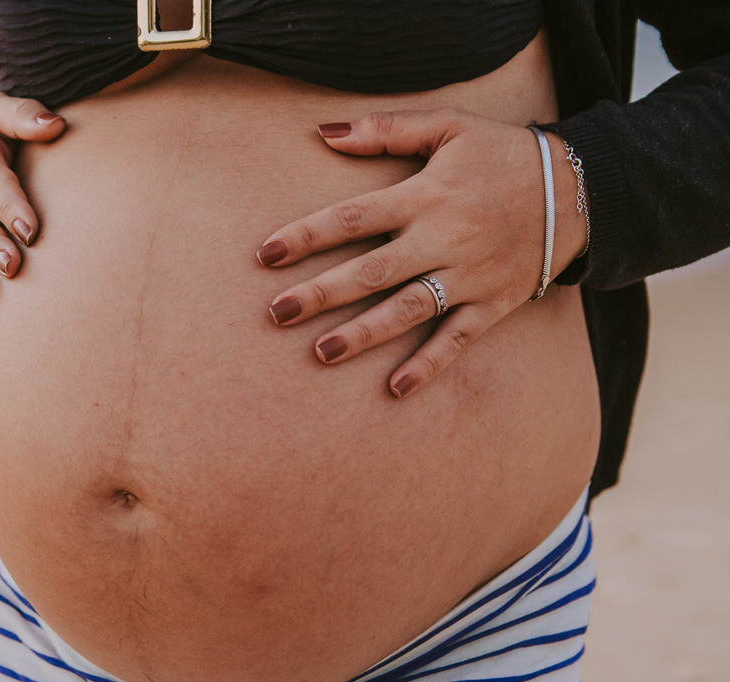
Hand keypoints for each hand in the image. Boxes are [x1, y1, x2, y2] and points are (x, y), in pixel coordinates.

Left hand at [258, 109, 587, 397]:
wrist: (581, 188)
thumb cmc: (502, 154)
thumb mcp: (448, 126)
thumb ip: (386, 129)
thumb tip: (325, 133)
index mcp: (425, 196)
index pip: (353, 218)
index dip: (307, 235)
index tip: (266, 254)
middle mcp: (443, 239)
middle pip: (371, 271)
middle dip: (322, 293)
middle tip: (278, 313)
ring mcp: (469, 275)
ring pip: (408, 309)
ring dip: (364, 334)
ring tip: (322, 353)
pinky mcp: (494, 302)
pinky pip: (457, 338)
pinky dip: (429, 365)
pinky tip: (395, 389)